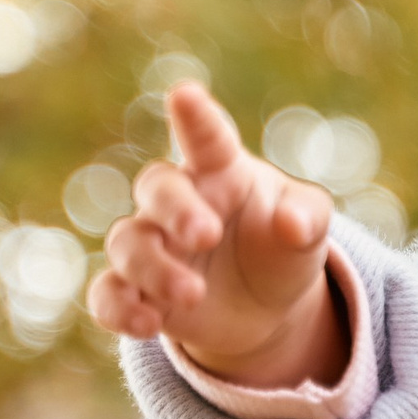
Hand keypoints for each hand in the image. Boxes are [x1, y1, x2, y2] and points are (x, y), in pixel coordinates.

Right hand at [88, 82, 348, 388]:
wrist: (269, 307)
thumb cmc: (284, 245)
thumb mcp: (310, 229)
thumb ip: (307, 217)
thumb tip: (291, 224)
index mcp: (222, 171)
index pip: (207, 139)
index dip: (195, 118)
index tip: (184, 94)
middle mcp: (180, 201)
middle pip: (156, 188)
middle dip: (176, 209)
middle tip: (207, 234)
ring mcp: (153, 246)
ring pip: (127, 243)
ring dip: (154, 268)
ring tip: (194, 294)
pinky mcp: (139, 291)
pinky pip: (107, 294)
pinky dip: (118, 308)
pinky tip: (145, 324)